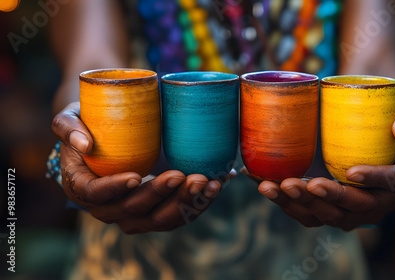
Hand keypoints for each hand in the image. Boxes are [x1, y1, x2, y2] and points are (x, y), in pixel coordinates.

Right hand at [52, 102, 233, 233]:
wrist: (107, 139)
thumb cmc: (87, 126)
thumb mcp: (70, 119)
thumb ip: (68, 126)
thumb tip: (84, 143)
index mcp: (83, 187)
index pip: (95, 194)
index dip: (113, 188)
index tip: (135, 175)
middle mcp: (108, 208)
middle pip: (133, 210)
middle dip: (159, 194)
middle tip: (180, 174)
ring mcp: (134, 214)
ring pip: (159, 219)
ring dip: (184, 203)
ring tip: (205, 181)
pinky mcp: (157, 212)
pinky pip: (178, 216)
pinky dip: (199, 203)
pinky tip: (217, 184)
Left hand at [255, 97, 394, 230]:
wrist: (373, 128)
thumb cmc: (394, 116)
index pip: (394, 183)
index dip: (374, 179)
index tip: (350, 171)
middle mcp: (383, 199)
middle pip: (357, 208)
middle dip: (329, 197)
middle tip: (302, 183)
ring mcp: (357, 207)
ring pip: (330, 215)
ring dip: (301, 204)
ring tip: (275, 186)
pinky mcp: (333, 206)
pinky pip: (311, 214)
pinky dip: (287, 204)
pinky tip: (265, 187)